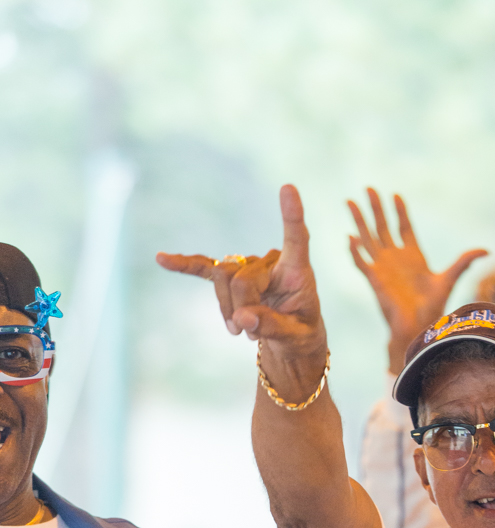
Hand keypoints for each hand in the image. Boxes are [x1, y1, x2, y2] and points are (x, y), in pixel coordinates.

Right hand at [157, 184, 327, 391]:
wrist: (290, 339)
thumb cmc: (299, 334)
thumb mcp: (294, 338)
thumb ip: (272, 327)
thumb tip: (242, 318)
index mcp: (296, 271)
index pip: (295, 238)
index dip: (291, 215)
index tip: (288, 188)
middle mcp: (271, 261)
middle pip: (240, 276)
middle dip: (242, 309)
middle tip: (252, 335)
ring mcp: (249, 265)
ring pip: (222, 277)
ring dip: (227, 310)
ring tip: (243, 331)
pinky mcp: (231, 275)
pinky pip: (204, 267)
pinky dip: (184, 265)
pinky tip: (162, 259)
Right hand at [347, 188, 487, 371]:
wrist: (418, 327)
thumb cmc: (432, 307)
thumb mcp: (449, 279)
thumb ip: (464, 262)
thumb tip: (487, 250)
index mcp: (413, 256)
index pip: (404, 227)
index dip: (400, 212)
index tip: (396, 195)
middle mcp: (395, 258)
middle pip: (382, 227)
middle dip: (376, 208)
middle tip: (369, 188)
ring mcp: (382, 268)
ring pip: (368, 238)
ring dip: (359, 221)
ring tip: (350, 202)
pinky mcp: (374, 280)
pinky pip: (361, 263)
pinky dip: (355, 251)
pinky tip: (349, 237)